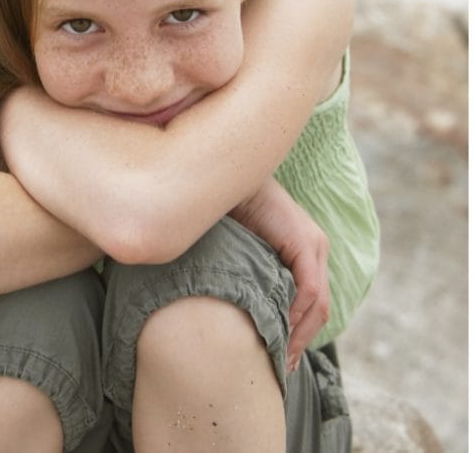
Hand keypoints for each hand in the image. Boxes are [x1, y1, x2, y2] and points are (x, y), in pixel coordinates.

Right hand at [230, 179, 329, 372]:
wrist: (227, 179)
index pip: (311, 303)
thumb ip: (249, 274)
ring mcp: (313, 245)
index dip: (299, 334)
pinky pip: (308, 288)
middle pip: (319, 308)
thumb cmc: (226, 212)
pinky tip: (279, 328)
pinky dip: (296, 311)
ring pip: (317, 302)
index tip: (281, 358)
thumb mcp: (241, 251)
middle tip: (283, 367)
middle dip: (302, 341)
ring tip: (281, 356)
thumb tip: (238, 307)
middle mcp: (316, 248)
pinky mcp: (304, 242)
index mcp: (304, 251)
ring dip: (300, 333)